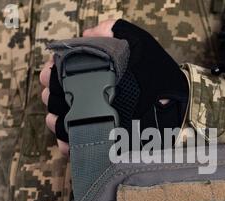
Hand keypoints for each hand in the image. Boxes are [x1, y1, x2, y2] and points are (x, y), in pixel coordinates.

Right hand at [40, 20, 187, 155]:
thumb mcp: (140, 45)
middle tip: (56, 97)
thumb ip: (118, 31)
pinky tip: (68, 144)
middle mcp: (93, 96)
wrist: (174, 107)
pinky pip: (77, 144)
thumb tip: (90, 33)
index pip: (64, 73)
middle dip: (52, 97)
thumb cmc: (158, 75)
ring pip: (62, 121)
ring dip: (56, 121)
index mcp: (97, 75)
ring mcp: (96, 119)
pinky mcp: (101, 139)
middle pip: (58, 97)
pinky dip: (67, 144)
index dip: (53, 73)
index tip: (50, 74)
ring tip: (60, 121)